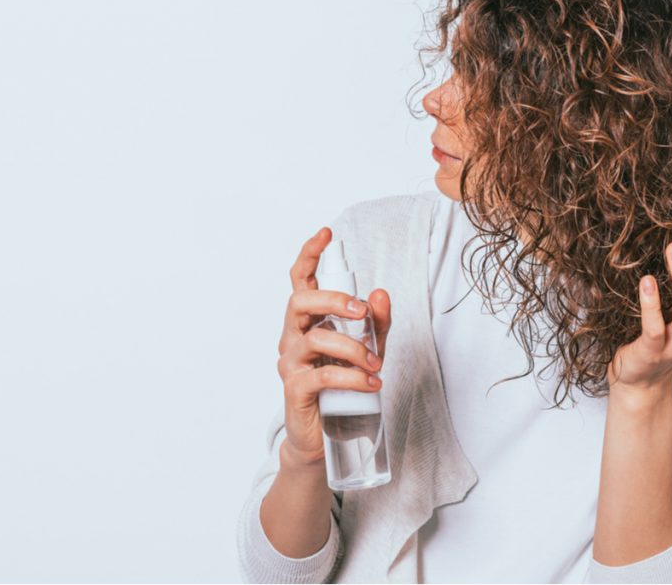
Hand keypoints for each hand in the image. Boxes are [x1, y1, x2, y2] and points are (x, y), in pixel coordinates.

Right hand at [275, 226, 392, 465]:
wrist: (328, 436)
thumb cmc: (344, 385)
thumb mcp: (369, 348)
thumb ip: (376, 322)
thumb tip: (381, 293)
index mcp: (307, 321)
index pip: (301, 281)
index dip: (309, 255)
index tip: (325, 234)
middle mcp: (292, 337)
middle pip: (300, 302)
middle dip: (333, 300)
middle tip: (361, 312)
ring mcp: (291, 363)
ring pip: (315, 338)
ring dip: (352, 348)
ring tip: (376, 364)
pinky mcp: (296, 390)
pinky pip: (321, 375)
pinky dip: (351, 376)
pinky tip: (370, 383)